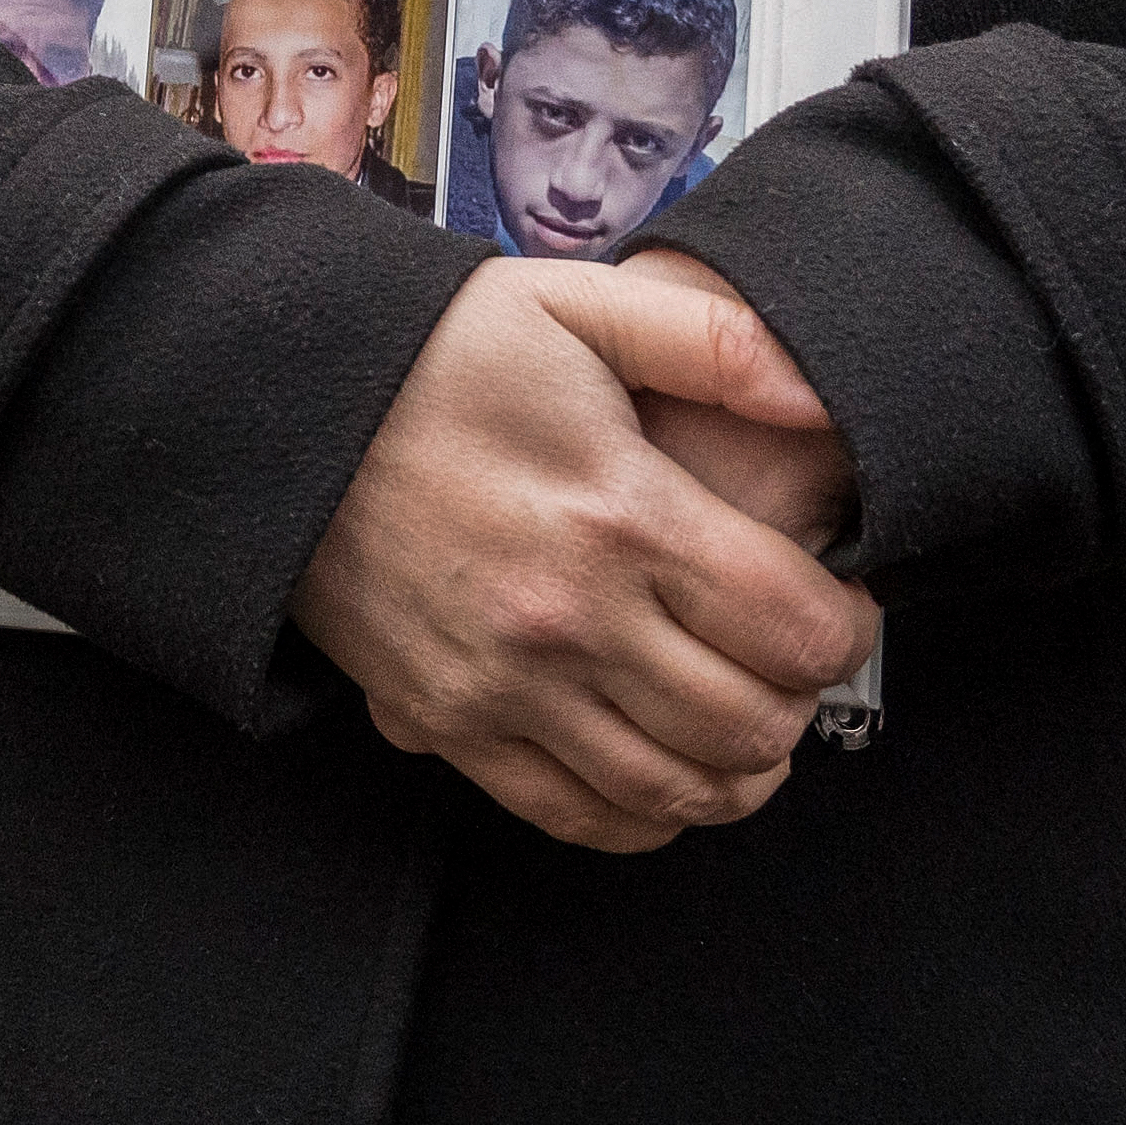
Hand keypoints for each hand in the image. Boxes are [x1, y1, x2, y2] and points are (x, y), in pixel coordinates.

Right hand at [290, 262, 878, 854]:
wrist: (276, 409)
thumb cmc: (431, 353)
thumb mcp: (572, 307)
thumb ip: (712, 341)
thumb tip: (822, 396)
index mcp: (622, 515)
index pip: (797, 628)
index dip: (848, 627)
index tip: (839, 602)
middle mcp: (571, 618)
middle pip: (752, 724)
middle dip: (800, 702)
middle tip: (789, 662)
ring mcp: (505, 685)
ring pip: (676, 790)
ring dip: (737, 773)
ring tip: (744, 722)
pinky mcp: (447, 723)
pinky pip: (576, 814)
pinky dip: (644, 817)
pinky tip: (663, 772)